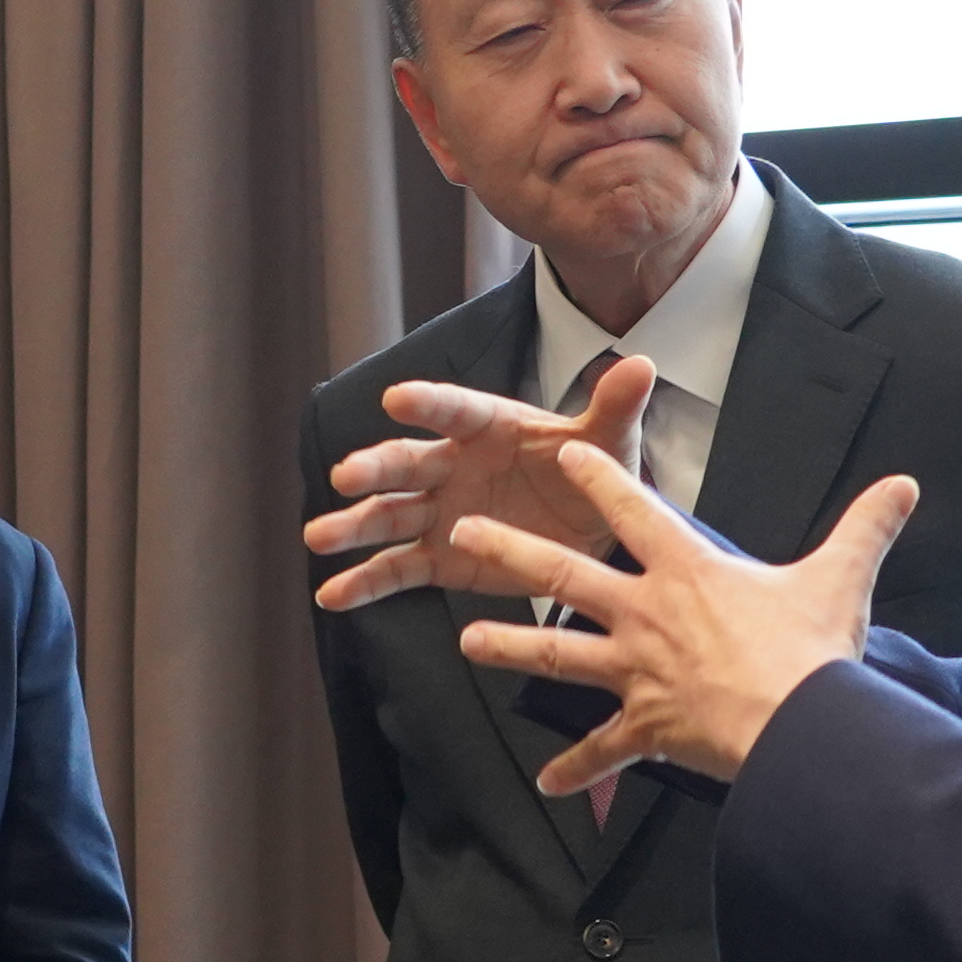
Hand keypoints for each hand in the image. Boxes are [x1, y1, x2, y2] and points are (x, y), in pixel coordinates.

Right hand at [305, 360, 659, 612]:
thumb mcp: (609, 444)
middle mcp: (454, 466)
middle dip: (375, 468)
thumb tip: (642, 365)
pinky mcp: (441, 558)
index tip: (396, 398)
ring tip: (319, 537)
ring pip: (390, 515)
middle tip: (347, 476)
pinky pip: (397, 569)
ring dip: (354, 525)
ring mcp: (441, 512)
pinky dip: (365, 583)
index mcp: (490, 427)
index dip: (428, 404)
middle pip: (408, 463)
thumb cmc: (593, 475)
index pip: (455, 410)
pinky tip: (333, 596)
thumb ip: (614, 408)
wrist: (594, 533)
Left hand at [442, 452, 911, 793]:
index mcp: (688, 571)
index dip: (598, 477)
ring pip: (556, 653)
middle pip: (563, 573)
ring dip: (509, 647)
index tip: (564, 454)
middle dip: (511, 550)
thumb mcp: (841, 578)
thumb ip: (866, 528)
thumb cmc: (814, 650)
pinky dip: (576, 769)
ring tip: (466, 642)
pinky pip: (603, 750)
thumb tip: (907, 485)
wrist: (801, 725)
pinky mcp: (646, 725)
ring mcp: (638, 671)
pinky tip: (548, 784)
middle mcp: (648, 614)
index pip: (634, 511)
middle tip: (466, 532)